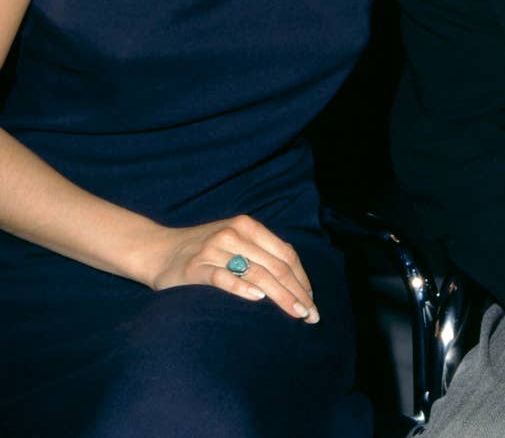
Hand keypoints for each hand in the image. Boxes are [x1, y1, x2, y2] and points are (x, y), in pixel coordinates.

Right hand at [146, 214, 318, 321]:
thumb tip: (295, 282)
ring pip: (256, 273)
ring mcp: (214, 249)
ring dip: (280, 296)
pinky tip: (258, 300)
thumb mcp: (234, 243)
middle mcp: (233, 234)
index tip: (311, 300)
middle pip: (275, 266)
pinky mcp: (196, 267)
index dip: (302, 277)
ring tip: (295, 313)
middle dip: (297, 292)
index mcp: (247, 226)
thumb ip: (259, 254)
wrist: (158, 250)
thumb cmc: (202, 250)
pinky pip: (224, 278)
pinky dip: (242, 289)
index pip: (285, 253)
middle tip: (310, 315)